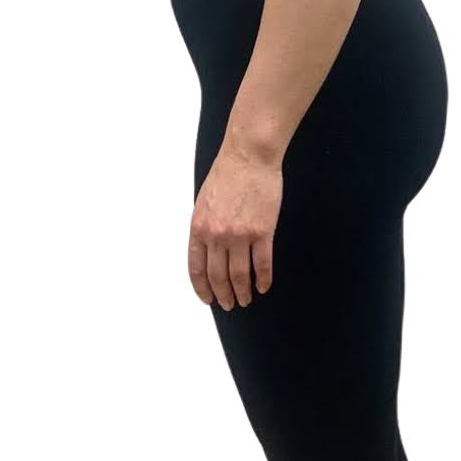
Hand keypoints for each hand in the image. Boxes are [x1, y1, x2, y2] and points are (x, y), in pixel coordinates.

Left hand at [188, 141, 282, 309]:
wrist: (249, 156)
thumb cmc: (227, 174)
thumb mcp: (203, 202)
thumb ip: (204, 228)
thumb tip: (208, 251)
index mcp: (199, 228)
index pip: (196, 269)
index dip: (202, 288)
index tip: (208, 299)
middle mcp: (217, 235)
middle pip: (218, 277)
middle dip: (223, 295)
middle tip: (229, 304)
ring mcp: (240, 235)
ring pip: (240, 276)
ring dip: (243, 292)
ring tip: (246, 299)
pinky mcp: (262, 231)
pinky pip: (262, 264)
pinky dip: (263, 279)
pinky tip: (264, 286)